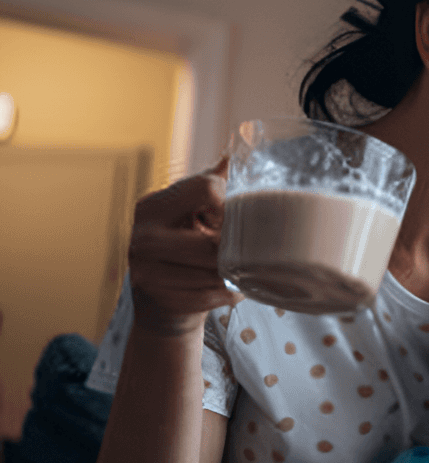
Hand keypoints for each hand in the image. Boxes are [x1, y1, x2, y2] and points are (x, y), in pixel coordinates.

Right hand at [128, 158, 240, 336]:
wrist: (158, 306)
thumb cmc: (179, 252)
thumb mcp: (186, 214)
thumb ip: (206, 187)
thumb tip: (232, 156)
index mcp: (151, 206)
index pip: (206, 188)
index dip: (231, 204)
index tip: (238, 218)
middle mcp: (143, 236)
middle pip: (213, 239)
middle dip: (238, 247)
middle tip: (252, 250)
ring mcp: (148, 271)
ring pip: (215, 269)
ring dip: (238, 273)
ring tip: (244, 270)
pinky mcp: (162, 300)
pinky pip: (212, 295)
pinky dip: (230, 293)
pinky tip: (232, 288)